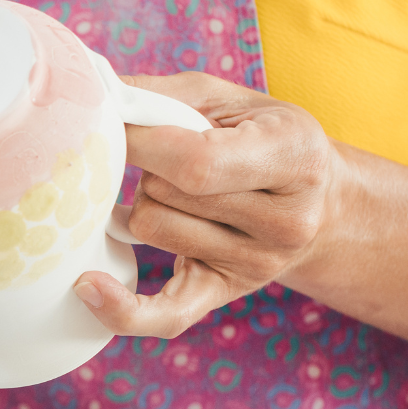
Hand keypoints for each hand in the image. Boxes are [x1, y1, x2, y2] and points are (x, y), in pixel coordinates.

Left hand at [73, 73, 344, 336]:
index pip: (197, 162)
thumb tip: (91, 93)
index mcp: (296, 155)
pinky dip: (122, 308)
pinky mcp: (226, 294)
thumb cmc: (260, 136)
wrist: (319, 201)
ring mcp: (259, 264)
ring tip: (178, 193)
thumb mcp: (229, 100)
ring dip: (145, 204)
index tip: (114, 125)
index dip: (141, 143)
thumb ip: (163, 96)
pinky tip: (88, 287)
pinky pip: (164, 315)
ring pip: (151, 229)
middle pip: (166, 196)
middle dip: (148, 168)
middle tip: (170, 158)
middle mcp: (288, 219)